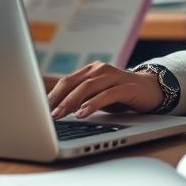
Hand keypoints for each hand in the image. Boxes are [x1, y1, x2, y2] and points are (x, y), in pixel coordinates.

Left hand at [47, 61, 163, 119]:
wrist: (151, 89)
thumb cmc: (119, 93)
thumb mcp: (95, 94)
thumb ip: (74, 94)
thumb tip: (44, 97)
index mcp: (90, 70)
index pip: (64, 81)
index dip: (48, 93)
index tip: (33, 107)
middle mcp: (100, 70)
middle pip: (73, 82)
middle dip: (56, 98)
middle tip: (43, 113)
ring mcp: (114, 76)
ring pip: (87, 87)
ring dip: (71, 101)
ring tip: (59, 114)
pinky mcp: (127, 87)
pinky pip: (107, 94)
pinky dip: (93, 104)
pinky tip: (83, 113)